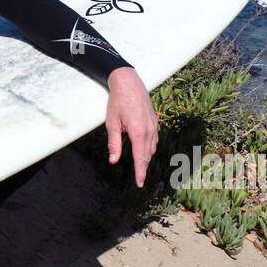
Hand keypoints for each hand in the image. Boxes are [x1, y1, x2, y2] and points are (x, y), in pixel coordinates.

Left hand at [106, 66, 158, 186]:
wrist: (129, 83)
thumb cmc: (118, 101)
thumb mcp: (112, 123)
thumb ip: (114, 143)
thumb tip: (113, 161)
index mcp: (138, 132)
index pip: (141, 158)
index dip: (140, 173)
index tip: (139, 184)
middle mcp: (149, 130)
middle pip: (147, 155)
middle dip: (143, 168)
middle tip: (139, 180)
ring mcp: (154, 125)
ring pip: (152, 148)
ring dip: (146, 158)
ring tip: (140, 168)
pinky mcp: (154, 121)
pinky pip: (154, 140)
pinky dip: (149, 148)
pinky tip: (145, 151)